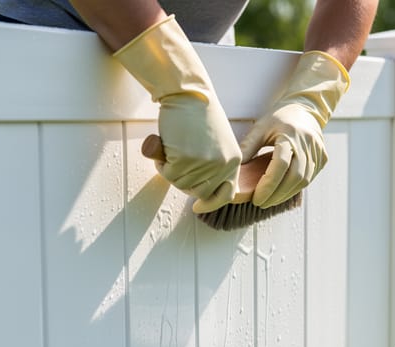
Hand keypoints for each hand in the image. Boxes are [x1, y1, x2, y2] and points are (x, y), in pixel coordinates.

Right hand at [114, 15, 239, 212]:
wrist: (188, 91)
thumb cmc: (198, 115)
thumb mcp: (216, 143)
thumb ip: (212, 166)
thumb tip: (201, 198)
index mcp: (234, 161)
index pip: (226, 194)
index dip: (211, 203)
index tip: (198, 207)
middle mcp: (223, 165)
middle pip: (199, 192)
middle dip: (183, 181)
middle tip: (175, 160)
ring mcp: (205, 164)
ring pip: (180, 184)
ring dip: (169, 169)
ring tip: (170, 146)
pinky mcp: (186, 159)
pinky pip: (167, 173)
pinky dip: (160, 162)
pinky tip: (163, 143)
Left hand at [239, 51, 348, 207]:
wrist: (306, 109)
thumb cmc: (279, 118)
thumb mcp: (261, 127)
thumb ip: (248, 147)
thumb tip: (233, 169)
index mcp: (290, 134)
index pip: (280, 165)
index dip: (268, 184)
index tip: (256, 198)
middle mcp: (307, 143)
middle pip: (294, 177)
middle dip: (277, 194)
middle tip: (261, 203)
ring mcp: (318, 151)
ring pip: (304, 181)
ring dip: (286, 194)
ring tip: (270, 200)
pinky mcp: (323, 158)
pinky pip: (310, 178)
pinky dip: (296, 187)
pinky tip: (283, 192)